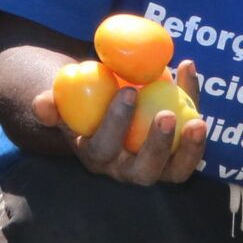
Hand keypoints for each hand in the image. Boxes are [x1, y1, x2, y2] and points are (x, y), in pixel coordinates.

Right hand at [30, 58, 206, 184]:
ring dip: (189, 150)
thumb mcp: (64, 104)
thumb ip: (51, 105)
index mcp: (96, 156)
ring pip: (175, 171)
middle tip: (167, 115)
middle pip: (144, 171)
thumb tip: (42, 103)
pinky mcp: (176, 155)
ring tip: (199, 121)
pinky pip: (190, 142)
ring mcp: (155, 166)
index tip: (127, 91)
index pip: (105, 148)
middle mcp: (126, 169)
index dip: (116, 123)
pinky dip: (195, 107)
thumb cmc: (82, 104)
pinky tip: (188, 71)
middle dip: (157, 147)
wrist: (104, 108)